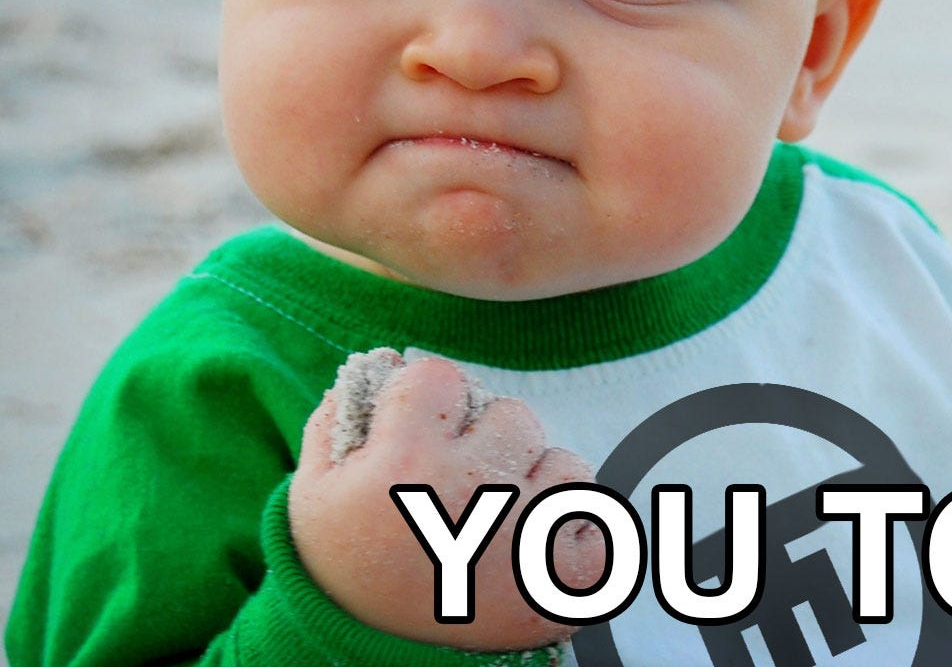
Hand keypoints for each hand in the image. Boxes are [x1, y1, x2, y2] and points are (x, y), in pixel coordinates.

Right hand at [290, 354, 604, 650]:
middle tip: (458, 488)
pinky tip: (530, 550)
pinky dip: (573, 527)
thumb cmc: (344, 561)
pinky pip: (595, 513)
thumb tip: (388, 356)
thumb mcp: (315, 488)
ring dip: (536, 484)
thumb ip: (344, 413)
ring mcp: (526, 534)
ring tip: (496, 524)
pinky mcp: (566, 576)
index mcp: (404, 465)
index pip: (442, 375)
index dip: (428, 403)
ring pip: (563, 463)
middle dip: (489, 442)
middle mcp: (471, 492)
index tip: (417, 436)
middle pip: (514, 415)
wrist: (368, 655)